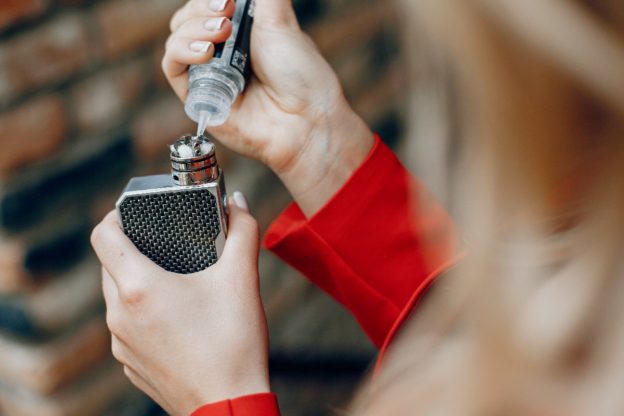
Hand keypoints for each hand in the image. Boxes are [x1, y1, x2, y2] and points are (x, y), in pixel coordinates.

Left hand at [90, 193, 269, 415]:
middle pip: (109, 265)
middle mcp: (119, 315)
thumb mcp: (242, 279)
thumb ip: (242, 232)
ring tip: (174, 281)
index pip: (102, 236)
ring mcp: (121, 344)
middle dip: (132, 249)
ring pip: (117, 298)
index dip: (114, 216)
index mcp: (140, 287)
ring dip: (137, 282)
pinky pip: (126, 327)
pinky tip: (176, 318)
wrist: (228, 407)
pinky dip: (142, 313)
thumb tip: (238, 202)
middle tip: (165, 244)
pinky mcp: (130, 364)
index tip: (132, 212)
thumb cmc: (233, 344)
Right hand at [163, 0, 374, 215]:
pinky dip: (181, 51)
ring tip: (221, 32)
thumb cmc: (300, 74)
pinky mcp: (198, 98)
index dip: (208, 0)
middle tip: (226, 16)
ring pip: (176, 39)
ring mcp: (209, 74)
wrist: (304, 118)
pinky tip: (205, 51)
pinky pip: (172, 67)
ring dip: (192, 28)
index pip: (206, 6)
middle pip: (186, 19)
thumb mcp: (281, 20)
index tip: (227, 0)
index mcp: (241, 31)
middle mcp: (222, 52)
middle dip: (199, 10)